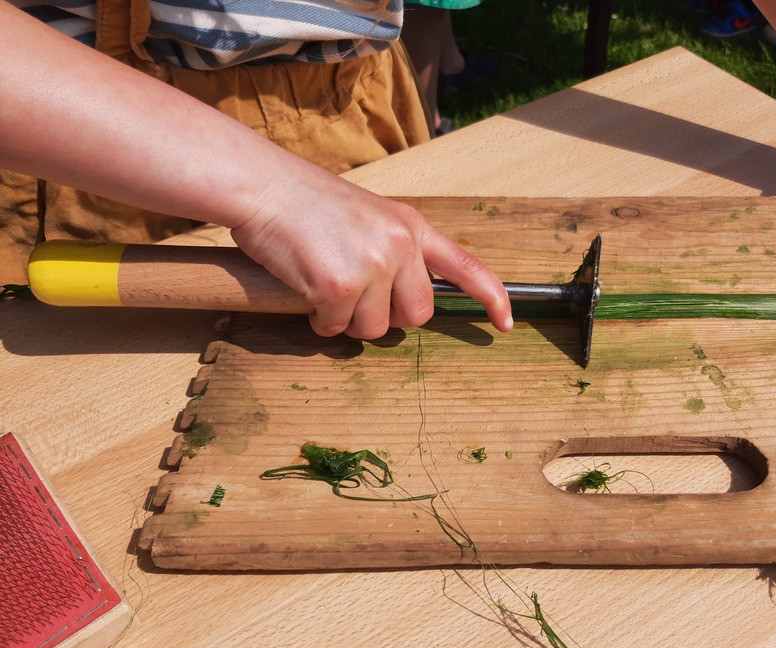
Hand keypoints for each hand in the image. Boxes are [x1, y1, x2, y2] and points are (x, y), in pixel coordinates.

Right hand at [230, 162, 512, 338]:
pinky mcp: (339, 286)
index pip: (466, 268)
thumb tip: (405, 301)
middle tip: (357, 295)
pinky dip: (319, 320)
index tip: (506, 323)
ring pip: (374, 329)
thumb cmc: (310, 203)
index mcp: (413, 228)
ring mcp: (372, 266)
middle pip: (417, 316)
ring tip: (325, 283)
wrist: (265, 186)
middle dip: (387, 316)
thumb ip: (398, 251)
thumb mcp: (372, 216)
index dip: (492, 298)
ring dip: (347, 319)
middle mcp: (400, 247)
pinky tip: (306, 289)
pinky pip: (336, 328)